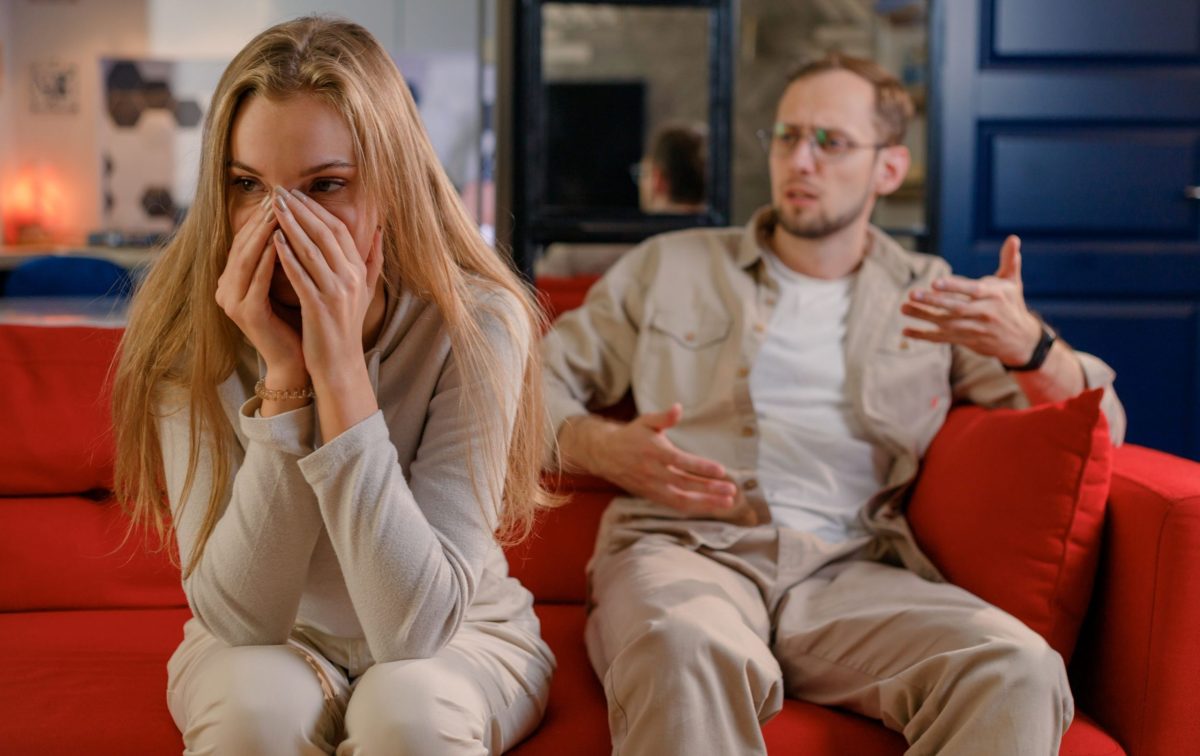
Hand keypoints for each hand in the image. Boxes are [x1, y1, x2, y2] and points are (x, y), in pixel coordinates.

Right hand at [215, 199, 303, 376]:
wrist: (298, 360)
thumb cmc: (297, 319)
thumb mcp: (288, 282)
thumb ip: (284, 255)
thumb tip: (294, 219)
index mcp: (233, 281)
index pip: (246, 241)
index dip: (260, 218)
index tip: (280, 196)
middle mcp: (226, 289)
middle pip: (243, 246)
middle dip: (261, 220)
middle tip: (278, 196)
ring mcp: (232, 302)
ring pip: (247, 259)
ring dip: (263, 234)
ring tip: (279, 212)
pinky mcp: (246, 314)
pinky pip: (257, 281)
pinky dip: (269, 260)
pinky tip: (282, 243)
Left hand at [270, 186, 382, 388]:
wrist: (340, 364)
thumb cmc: (346, 327)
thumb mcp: (365, 291)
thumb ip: (373, 259)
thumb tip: (380, 229)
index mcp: (359, 271)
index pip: (339, 230)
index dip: (318, 210)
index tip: (298, 195)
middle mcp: (350, 278)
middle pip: (325, 234)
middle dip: (302, 210)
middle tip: (281, 192)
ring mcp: (336, 292)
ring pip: (312, 250)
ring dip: (292, 226)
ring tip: (274, 208)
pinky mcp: (319, 307)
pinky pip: (302, 275)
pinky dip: (289, 256)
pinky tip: (275, 240)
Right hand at [583, 404, 737, 513]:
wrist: (605, 455)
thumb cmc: (631, 435)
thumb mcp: (645, 421)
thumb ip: (663, 417)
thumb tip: (678, 408)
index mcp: (654, 452)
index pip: (680, 462)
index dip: (701, 467)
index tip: (721, 470)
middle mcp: (653, 472)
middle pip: (684, 484)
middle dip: (709, 489)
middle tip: (731, 490)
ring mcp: (652, 487)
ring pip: (681, 500)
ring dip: (706, 503)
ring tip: (728, 502)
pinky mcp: (652, 496)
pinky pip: (675, 505)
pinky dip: (694, 508)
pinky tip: (712, 506)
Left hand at [900, 235, 1041, 364]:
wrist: (1021, 340)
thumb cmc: (1013, 305)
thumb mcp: (1013, 283)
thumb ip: (1009, 260)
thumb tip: (1013, 238)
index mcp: (994, 296)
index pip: (972, 290)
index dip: (954, 286)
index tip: (935, 282)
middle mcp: (985, 313)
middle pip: (956, 308)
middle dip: (933, 302)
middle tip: (913, 293)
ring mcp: (975, 329)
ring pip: (946, 324)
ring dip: (924, 317)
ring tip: (903, 308)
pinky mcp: (967, 341)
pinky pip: (943, 339)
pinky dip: (924, 335)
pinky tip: (906, 331)